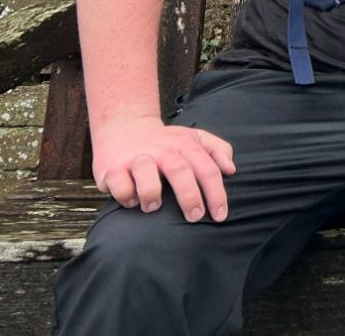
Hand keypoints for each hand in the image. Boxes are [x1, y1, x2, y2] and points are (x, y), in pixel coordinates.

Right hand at [92, 114, 236, 221]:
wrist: (123, 126)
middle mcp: (162, 150)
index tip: (220, 215)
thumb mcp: (193, 138)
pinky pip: (120, 186)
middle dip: (190, 196)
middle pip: (180, 171)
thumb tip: (231, 169)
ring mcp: (137, 158)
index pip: (207, 168)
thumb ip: (217, 149)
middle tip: (194, 217)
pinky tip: (132, 200)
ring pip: (147, 177)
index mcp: (185, 144)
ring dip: (152, 195)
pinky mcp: (113, 168)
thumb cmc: (165, 141)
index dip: (216, 192)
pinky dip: (127, 196)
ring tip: (154, 207)